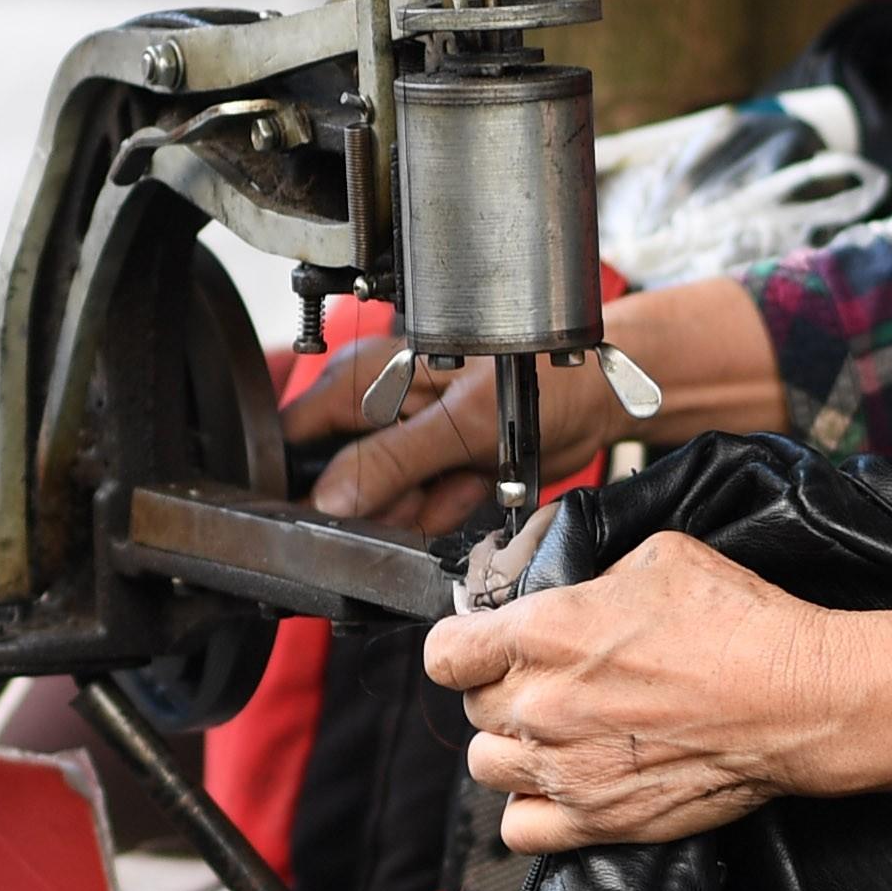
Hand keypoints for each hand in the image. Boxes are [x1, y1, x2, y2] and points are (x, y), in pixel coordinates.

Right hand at [293, 276, 793, 531]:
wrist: (594, 399)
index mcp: (362, 380)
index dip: (298, 478)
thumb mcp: (457, 422)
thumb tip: (328, 498)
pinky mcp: (433, 472)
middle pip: (336, 481)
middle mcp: (374, 411)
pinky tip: (475, 481)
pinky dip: (446, 509)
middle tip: (426, 487)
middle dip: (377, 502)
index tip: (321, 513)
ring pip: (379, 505)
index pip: (297, 436)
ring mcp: (404, 445)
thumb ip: (390, 460)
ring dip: (419, 508)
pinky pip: (417, 514)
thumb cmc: (535, 376)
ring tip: (463, 475)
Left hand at [430, 533, 858, 851]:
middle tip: (551, 683)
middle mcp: (539, 704)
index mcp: (542, 633)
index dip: (462, 646)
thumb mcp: (658, 558)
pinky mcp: (595, 820)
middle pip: (473, 708)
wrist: (796, 700)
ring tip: (557, 735)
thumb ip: (591, 577)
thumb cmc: (739, 626)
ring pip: (488, 767)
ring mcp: (563, 768)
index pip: (444, 652)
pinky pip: (519, 829)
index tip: (480, 647)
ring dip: (514, 750)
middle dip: (504, 692)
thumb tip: (569, 589)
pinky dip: (531, 810)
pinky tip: (562, 784)